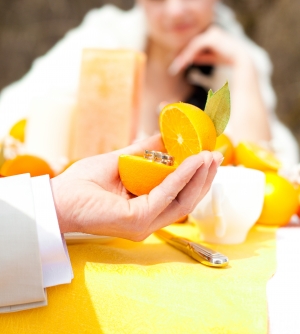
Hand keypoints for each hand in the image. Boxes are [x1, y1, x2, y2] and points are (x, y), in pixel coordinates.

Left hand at [51, 135, 222, 240]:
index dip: (197, 177)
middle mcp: (148, 220)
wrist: (57, 198)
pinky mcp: (137, 220)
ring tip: (209, 155)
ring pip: (183, 200)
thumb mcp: (121, 161)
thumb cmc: (83, 184)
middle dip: (204, 177)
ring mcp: (144, 223)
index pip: (179, 195)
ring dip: (198, 176)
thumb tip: (165, 135)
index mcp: (145, 209)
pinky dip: (182, 176)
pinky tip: (192, 160)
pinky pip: (166, 195)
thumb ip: (144, 151)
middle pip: (187, 200)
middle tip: (215, 154)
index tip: (208, 155)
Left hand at [168, 25, 250, 74]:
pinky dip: (188, 56)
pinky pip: (195, 46)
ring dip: (183, 57)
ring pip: (192, 45)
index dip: (184, 53)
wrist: (242, 60)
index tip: (176, 64)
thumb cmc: (228, 59)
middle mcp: (211, 30)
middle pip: (191, 43)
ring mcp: (211, 31)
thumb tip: (189, 57)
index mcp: (211, 33)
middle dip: (181, 55)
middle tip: (173, 68)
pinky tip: (183, 65)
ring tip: (177, 68)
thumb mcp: (210, 57)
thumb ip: (200, 55)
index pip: (194, 43)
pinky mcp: (211, 37)